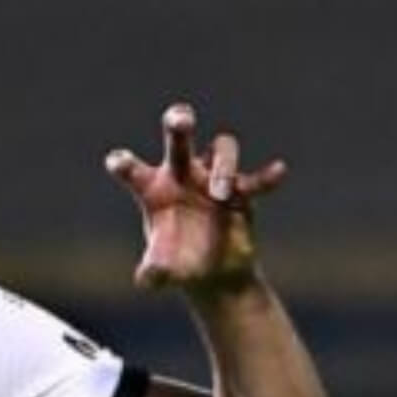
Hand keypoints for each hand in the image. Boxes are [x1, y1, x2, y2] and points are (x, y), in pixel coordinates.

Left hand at [104, 103, 286, 295]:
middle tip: (180, 118)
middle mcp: (181, 175)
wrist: (214, 274)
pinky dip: (266, 177)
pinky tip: (279, 171)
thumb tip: (147, 278)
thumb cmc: (180, 265)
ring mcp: (212, 177)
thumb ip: (153, 272)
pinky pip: (254, 178)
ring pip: (220, 149)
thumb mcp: (164, 273)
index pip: (133, 171)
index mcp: (153, 190)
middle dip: (178, 125)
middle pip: (178, 142)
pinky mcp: (240, 190)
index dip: (124, 164)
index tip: (116, 162)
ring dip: (222, 168)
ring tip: (221, 196)